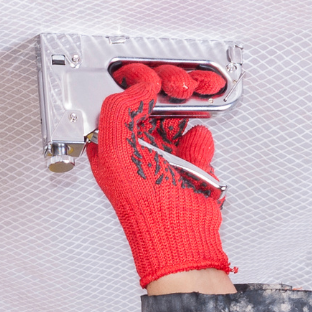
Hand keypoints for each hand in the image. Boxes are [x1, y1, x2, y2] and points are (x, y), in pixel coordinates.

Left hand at [86, 62, 232, 287]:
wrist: (181, 235)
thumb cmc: (145, 207)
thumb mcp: (117, 155)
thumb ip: (119, 113)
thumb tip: (136, 86)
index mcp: (112, 143)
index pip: (119, 99)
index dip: (133, 81)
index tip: (147, 76)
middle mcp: (136, 145)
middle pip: (152, 99)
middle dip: (168, 87)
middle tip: (178, 86)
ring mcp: (164, 152)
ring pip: (178, 112)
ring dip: (189, 105)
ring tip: (195, 101)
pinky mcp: (188, 161)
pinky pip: (198, 136)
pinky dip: (200, 142)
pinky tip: (196, 156)